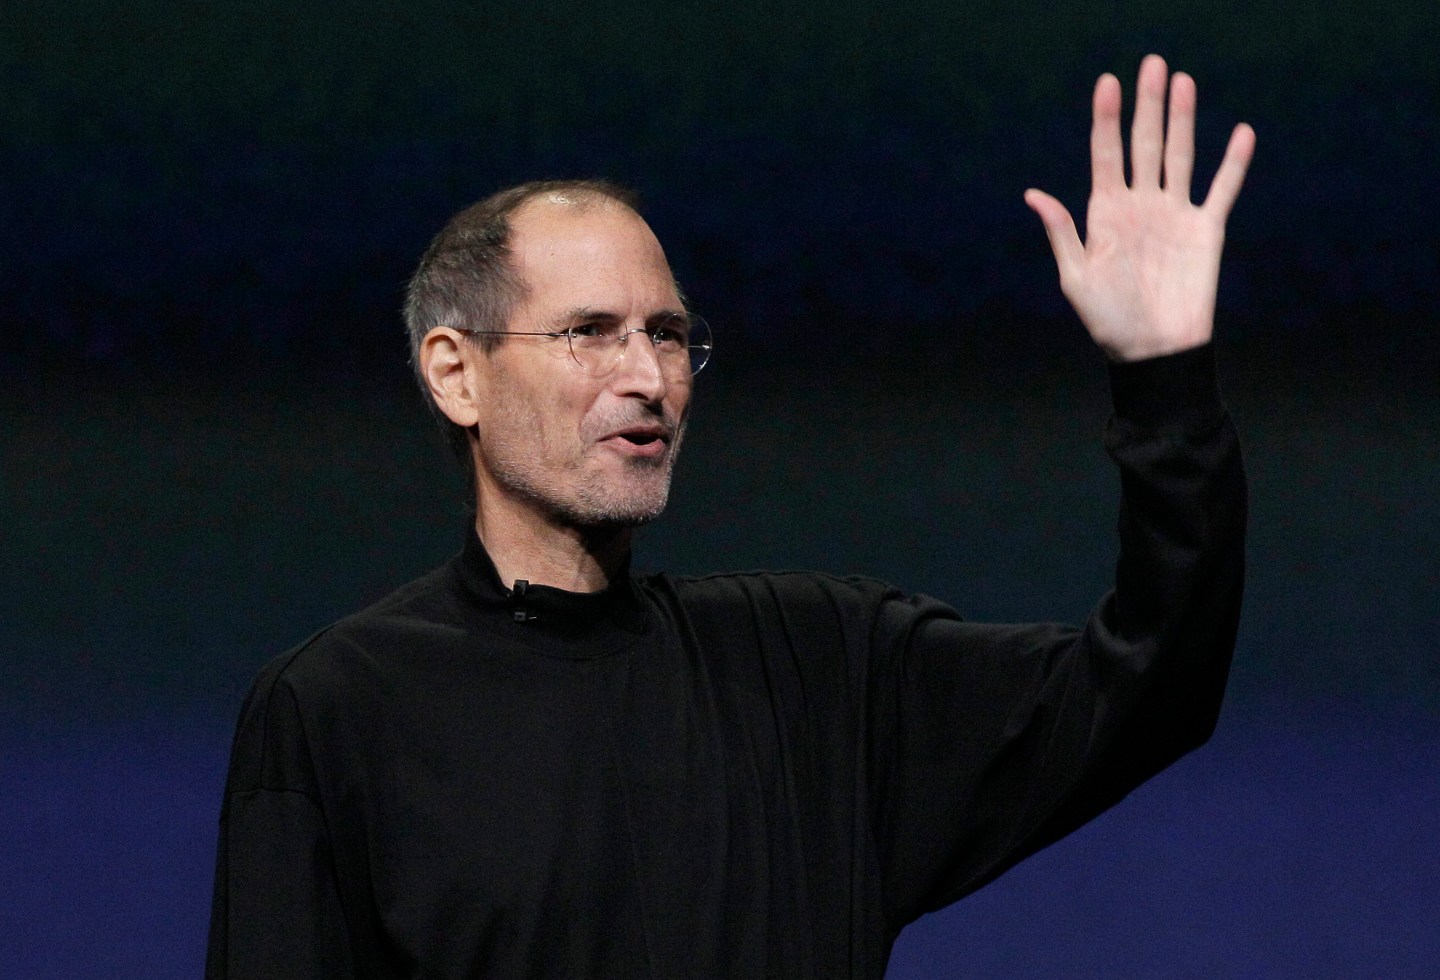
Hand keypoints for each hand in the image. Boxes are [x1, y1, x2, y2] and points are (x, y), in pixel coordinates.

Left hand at [1024, 54, 1255, 361]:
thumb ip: (1062, 232)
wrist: (1153, 353)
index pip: (1105, 154)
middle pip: (1144, 144)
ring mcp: (1174, 214)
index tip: (1107, 82)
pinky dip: (1233, 163)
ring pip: (1180, 155)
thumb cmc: (1108, 321)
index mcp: (1105, 213)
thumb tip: (1033, 194)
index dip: (1106, 118)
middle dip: (1147, 105)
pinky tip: (1241, 131)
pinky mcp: (1207, 231)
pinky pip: (1223, 189)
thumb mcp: (1076, 278)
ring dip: (1183, 119)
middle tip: (1152, 63)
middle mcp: (1140, 205)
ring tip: (1183, 81)